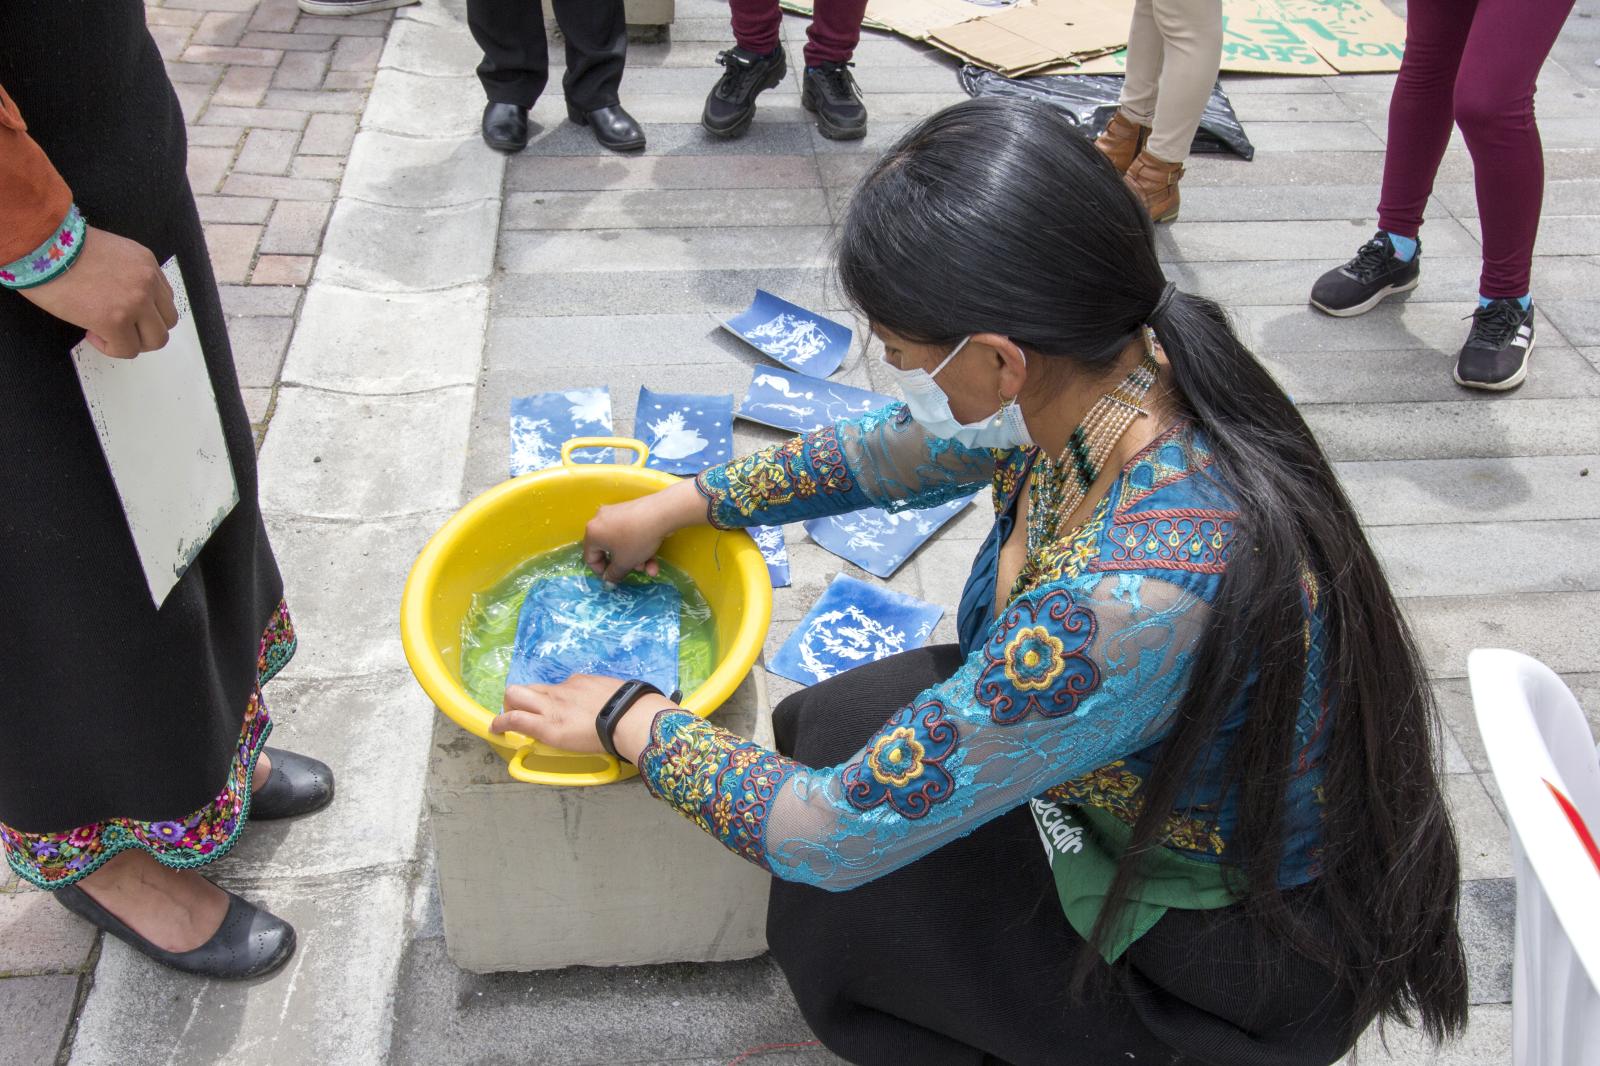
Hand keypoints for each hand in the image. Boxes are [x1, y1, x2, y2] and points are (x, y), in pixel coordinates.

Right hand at [17, 226, 177, 357]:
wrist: (40, 244)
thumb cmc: (61, 248)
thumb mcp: (110, 254)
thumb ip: (127, 275)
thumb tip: (125, 301)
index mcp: (146, 263)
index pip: (164, 300)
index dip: (145, 312)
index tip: (122, 311)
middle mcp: (147, 282)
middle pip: (166, 322)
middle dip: (144, 330)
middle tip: (120, 329)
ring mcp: (135, 302)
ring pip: (155, 340)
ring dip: (132, 342)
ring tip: (106, 333)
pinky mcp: (116, 321)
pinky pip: (127, 350)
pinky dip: (110, 348)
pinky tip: (91, 333)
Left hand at [492, 675, 672, 761]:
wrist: (629, 718)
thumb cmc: (631, 708)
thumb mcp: (613, 691)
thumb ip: (601, 695)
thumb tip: (601, 701)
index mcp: (578, 683)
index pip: (556, 688)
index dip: (549, 699)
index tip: (552, 710)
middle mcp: (561, 691)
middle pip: (527, 687)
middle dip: (518, 698)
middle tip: (519, 712)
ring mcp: (552, 707)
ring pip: (516, 696)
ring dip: (508, 707)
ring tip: (504, 721)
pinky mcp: (547, 726)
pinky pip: (516, 719)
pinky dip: (502, 723)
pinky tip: (496, 729)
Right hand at [582, 479, 707, 583]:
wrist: (661, 513)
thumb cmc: (636, 540)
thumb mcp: (625, 563)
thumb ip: (614, 575)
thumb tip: (608, 580)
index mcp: (592, 533)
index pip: (590, 558)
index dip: (601, 572)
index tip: (614, 579)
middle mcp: (600, 520)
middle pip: (609, 549)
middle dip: (624, 564)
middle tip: (635, 571)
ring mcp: (615, 513)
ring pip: (622, 542)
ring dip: (635, 557)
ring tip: (650, 566)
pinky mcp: (630, 510)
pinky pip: (630, 532)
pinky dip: (639, 544)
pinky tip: (654, 555)